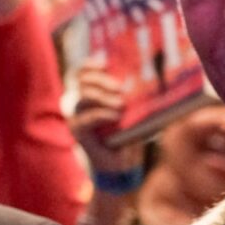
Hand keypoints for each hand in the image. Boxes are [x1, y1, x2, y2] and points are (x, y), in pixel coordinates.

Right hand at [70, 58, 145, 176]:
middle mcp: (81, 101)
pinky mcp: (78, 130)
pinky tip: (115, 116)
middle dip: (101, 80)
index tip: (104, 63)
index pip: (82, 72)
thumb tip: (146, 80)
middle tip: (120, 87)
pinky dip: (101, 115)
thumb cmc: (129, 131)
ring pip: (83, 97)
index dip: (89, 65)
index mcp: (91, 92)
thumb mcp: (132, 111)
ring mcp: (78, 115)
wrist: (122, 161)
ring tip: (120, 103)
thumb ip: (132, 95)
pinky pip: (86, 118)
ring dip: (102, 97)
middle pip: (82, 80)